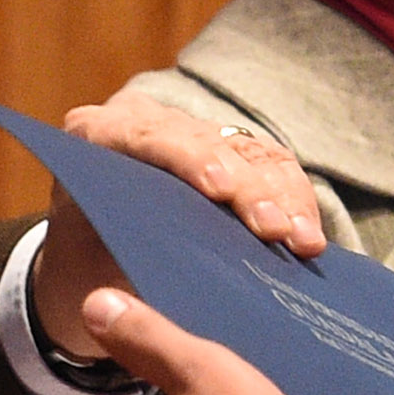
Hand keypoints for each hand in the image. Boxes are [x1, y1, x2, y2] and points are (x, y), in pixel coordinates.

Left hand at [57, 92, 326, 263]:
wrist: (91, 267)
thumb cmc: (85, 268)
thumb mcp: (90, 265)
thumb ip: (126, 253)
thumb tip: (171, 274)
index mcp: (94, 134)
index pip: (146, 137)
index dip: (188, 158)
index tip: (220, 190)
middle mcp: (145, 120)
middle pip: (207, 143)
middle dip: (248, 188)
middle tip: (275, 231)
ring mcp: (192, 132)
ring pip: (249, 153)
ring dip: (281, 199)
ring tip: (303, 243)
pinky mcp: (231, 151)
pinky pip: (273, 166)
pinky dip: (294, 202)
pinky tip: (308, 237)